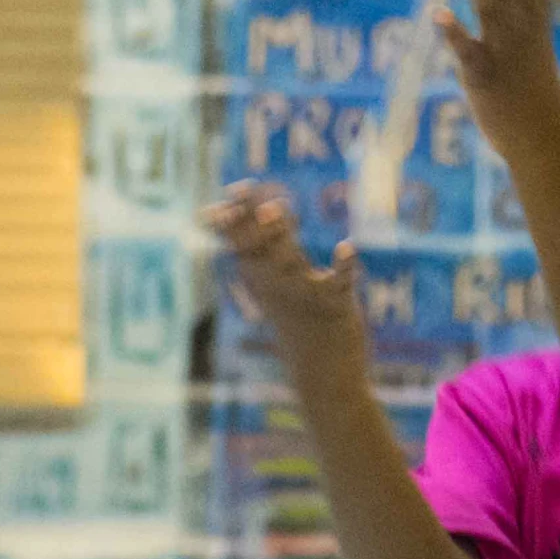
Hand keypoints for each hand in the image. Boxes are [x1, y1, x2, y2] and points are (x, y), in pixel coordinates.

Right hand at [204, 182, 365, 344]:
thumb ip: (247, 244)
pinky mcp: (336, 305)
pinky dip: (344, 266)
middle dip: (251, 217)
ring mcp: (305, 294)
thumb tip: (212, 210)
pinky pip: (339, 283)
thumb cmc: (295, 315)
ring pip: (289, 262)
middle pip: (259, 246)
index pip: (241, 242)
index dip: (235, 216)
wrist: (323, 370)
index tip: (232, 191)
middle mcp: (277, 285)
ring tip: (276, 208)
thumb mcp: (265, 281)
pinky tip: (347, 247)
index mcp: (260, 277)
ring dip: (280, 237)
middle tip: (244, 188)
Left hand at [433, 0, 559, 161]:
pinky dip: (453, 32)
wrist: (542, 144)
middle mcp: (520, 34)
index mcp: (536, 29)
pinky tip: (438, 12)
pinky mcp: (482, 76)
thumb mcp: (532, 63)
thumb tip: (507, 17)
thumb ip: (517, 36)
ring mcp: (502, 53)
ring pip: (488, 9)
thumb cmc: (536, 106)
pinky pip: (467, 50)